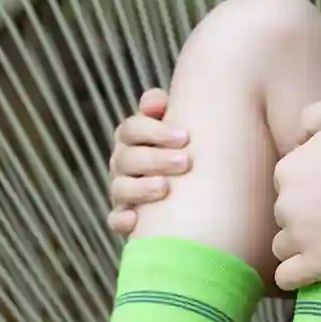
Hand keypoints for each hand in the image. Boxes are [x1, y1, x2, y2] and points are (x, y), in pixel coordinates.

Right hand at [107, 87, 191, 235]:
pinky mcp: (127, 219)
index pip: (132, 129)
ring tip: (165, 188)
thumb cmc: (195, 150)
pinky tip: (136, 220)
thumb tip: (156, 101)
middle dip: (154, 158)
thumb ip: (176, 108)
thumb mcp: (191, 126)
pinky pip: (116, 220)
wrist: (205, 191)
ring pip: (119, 188)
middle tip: (185, 162)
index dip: (154, 130)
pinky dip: (123, 220)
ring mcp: (123, 191)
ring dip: (140, 188)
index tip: (185, 136)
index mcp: (135, 138)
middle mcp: (124, 163)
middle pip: (126, 157)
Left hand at [272, 99, 320, 291]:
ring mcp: (301, 238)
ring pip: (284, 245)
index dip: (312, 183)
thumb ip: (314, 116)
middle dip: (306, 214)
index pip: (288, 180)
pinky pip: (288, 277)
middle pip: (286, 213)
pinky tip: (310, 270)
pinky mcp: (317, 266)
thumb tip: (300, 135)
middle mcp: (286, 204)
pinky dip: (295, 275)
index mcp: (289, 168)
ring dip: (301, 244)